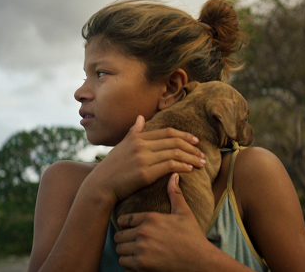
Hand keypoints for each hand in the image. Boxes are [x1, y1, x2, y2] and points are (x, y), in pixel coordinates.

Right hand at [87, 115, 204, 202]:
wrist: (101, 185)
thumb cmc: (112, 168)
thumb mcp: (122, 146)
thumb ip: (134, 132)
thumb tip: (141, 118)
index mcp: (137, 137)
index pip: (167, 132)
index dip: (184, 135)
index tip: (196, 141)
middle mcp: (140, 145)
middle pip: (174, 141)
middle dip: (192, 147)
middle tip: (203, 154)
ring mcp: (143, 159)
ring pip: (175, 153)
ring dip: (191, 158)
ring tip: (201, 163)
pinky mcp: (145, 174)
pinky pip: (170, 166)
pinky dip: (183, 166)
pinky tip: (190, 170)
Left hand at [113, 173, 214, 271]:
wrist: (200, 261)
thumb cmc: (192, 237)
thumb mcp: (184, 213)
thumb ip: (175, 194)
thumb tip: (174, 175)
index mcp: (151, 218)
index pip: (124, 220)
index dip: (126, 226)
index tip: (131, 230)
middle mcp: (144, 231)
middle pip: (119, 235)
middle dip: (124, 239)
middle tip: (132, 243)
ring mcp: (142, 249)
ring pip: (119, 249)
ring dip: (125, 252)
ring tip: (134, 253)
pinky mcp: (142, 265)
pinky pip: (123, 262)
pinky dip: (128, 263)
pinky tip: (137, 262)